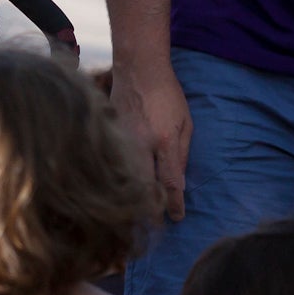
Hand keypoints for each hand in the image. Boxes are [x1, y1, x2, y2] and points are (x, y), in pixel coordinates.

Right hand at [109, 61, 191, 220]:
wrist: (138, 69)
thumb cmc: (167, 95)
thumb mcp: (185, 122)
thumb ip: (181, 154)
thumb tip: (178, 185)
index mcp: (164, 141)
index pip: (169, 182)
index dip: (173, 204)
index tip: (177, 218)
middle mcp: (141, 144)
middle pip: (142, 187)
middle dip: (147, 209)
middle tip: (153, 226)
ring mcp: (121, 140)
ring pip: (124, 178)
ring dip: (131, 197)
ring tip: (136, 214)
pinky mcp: (108, 136)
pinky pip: (113, 164)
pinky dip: (117, 179)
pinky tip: (120, 189)